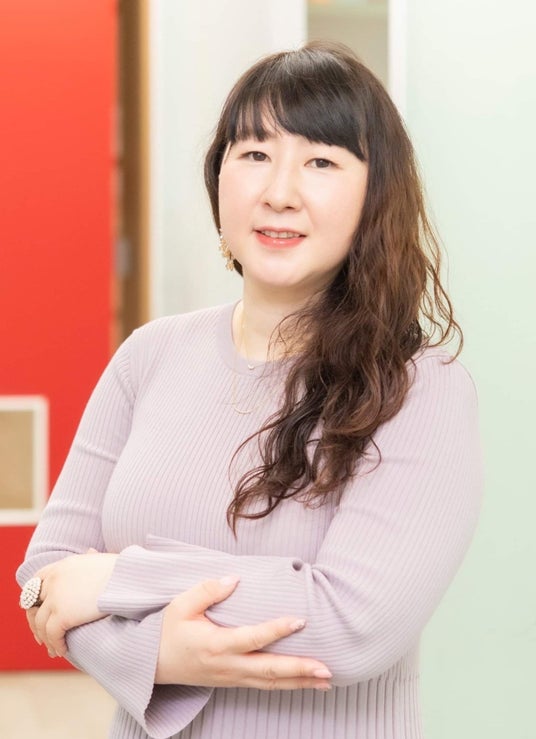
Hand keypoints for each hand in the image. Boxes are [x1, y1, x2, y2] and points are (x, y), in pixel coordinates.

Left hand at [26, 549, 117, 657]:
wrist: (128, 577)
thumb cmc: (122, 568)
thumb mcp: (100, 557)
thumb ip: (90, 558)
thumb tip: (91, 551)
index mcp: (62, 565)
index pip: (36, 581)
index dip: (36, 598)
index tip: (40, 611)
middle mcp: (54, 579)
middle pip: (33, 604)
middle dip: (35, 622)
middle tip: (42, 637)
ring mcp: (56, 597)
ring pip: (40, 623)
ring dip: (46, 639)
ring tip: (55, 649)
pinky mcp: (62, 614)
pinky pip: (52, 634)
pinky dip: (56, 644)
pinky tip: (64, 650)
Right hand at [155, 576, 332, 690]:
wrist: (152, 664)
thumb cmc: (168, 631)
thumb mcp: (181, 604)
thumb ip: (207, 590)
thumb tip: (234, 579)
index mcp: (215, 645)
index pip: (252, 638)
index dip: (277, 630)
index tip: (300, 620)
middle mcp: (227, 665)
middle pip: (269, 670)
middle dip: (300, 670)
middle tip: (326, 669)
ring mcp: (231, 677)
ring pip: (270, 683)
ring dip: (300, 682)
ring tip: (326, 680)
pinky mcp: (233, 681)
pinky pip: (263, 686)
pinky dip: (287, 685)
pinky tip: (304, 683)